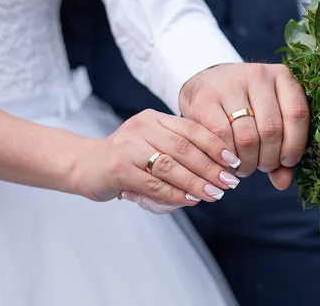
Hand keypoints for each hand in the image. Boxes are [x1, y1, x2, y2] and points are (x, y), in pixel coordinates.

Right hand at [71, 109, 240, 212]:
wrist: (85, 165)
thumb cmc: (127, 157)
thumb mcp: (152, 142)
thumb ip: (178, 148)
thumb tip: (219, 167)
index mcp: (155, 119)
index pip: (191, 128)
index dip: (215, 145)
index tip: (234, 161)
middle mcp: (142, 128)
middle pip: (184, 148)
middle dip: (210, 167)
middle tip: (229, 182)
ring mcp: (128, 147)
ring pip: (170, 166)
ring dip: (196, 182)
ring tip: (214, 194)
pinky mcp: (118, 169)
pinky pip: (153, 183)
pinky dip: (174, 193)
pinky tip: (190, 199)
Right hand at [179, 63, 308, 189]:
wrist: (206, 84)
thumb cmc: (245, 106)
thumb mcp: (268, 117)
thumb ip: (281, 148)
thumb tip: (283, 183)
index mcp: (281, 76)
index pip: (297, 114)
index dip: (295, 145)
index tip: (286, 162)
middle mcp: (257, 75)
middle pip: (271, 129)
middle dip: (268, 158)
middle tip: (262, 167)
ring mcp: (230, 84)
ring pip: (248, 137)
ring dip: (248, 162)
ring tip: (245, 167)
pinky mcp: (205, 98)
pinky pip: (222, 137)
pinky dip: (227, 157)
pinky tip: (229, 161)